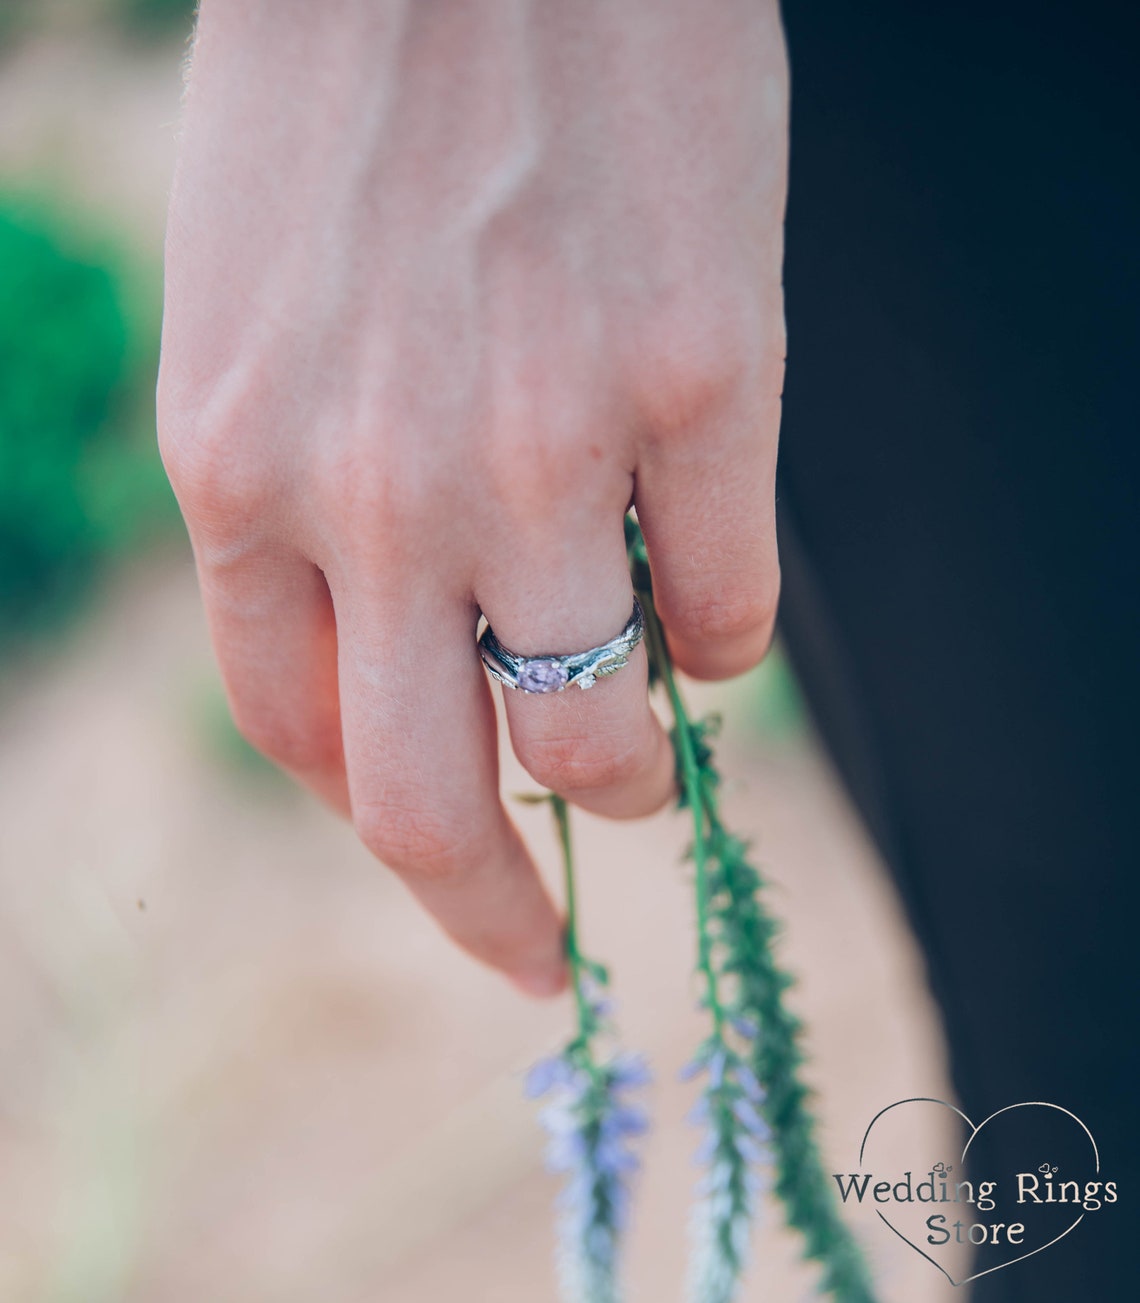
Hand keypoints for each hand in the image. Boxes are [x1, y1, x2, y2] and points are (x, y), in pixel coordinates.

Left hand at [158, 0, 787, 995]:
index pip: (299, 737)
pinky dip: (717, 636)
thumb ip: (308, 511)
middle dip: (485, 912)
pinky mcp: (698, 384)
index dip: (373, 824)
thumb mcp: (254, 324)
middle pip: (426, 801)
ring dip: (629, 764)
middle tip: (532, 952)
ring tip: (644, 738)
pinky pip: (725, 613)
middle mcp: (381, 489)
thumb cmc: (353, 104)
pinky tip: (703, 572)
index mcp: (242, 471)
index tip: (440, 854)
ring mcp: (542, 446)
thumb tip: (415, 669)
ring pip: (601, 729)